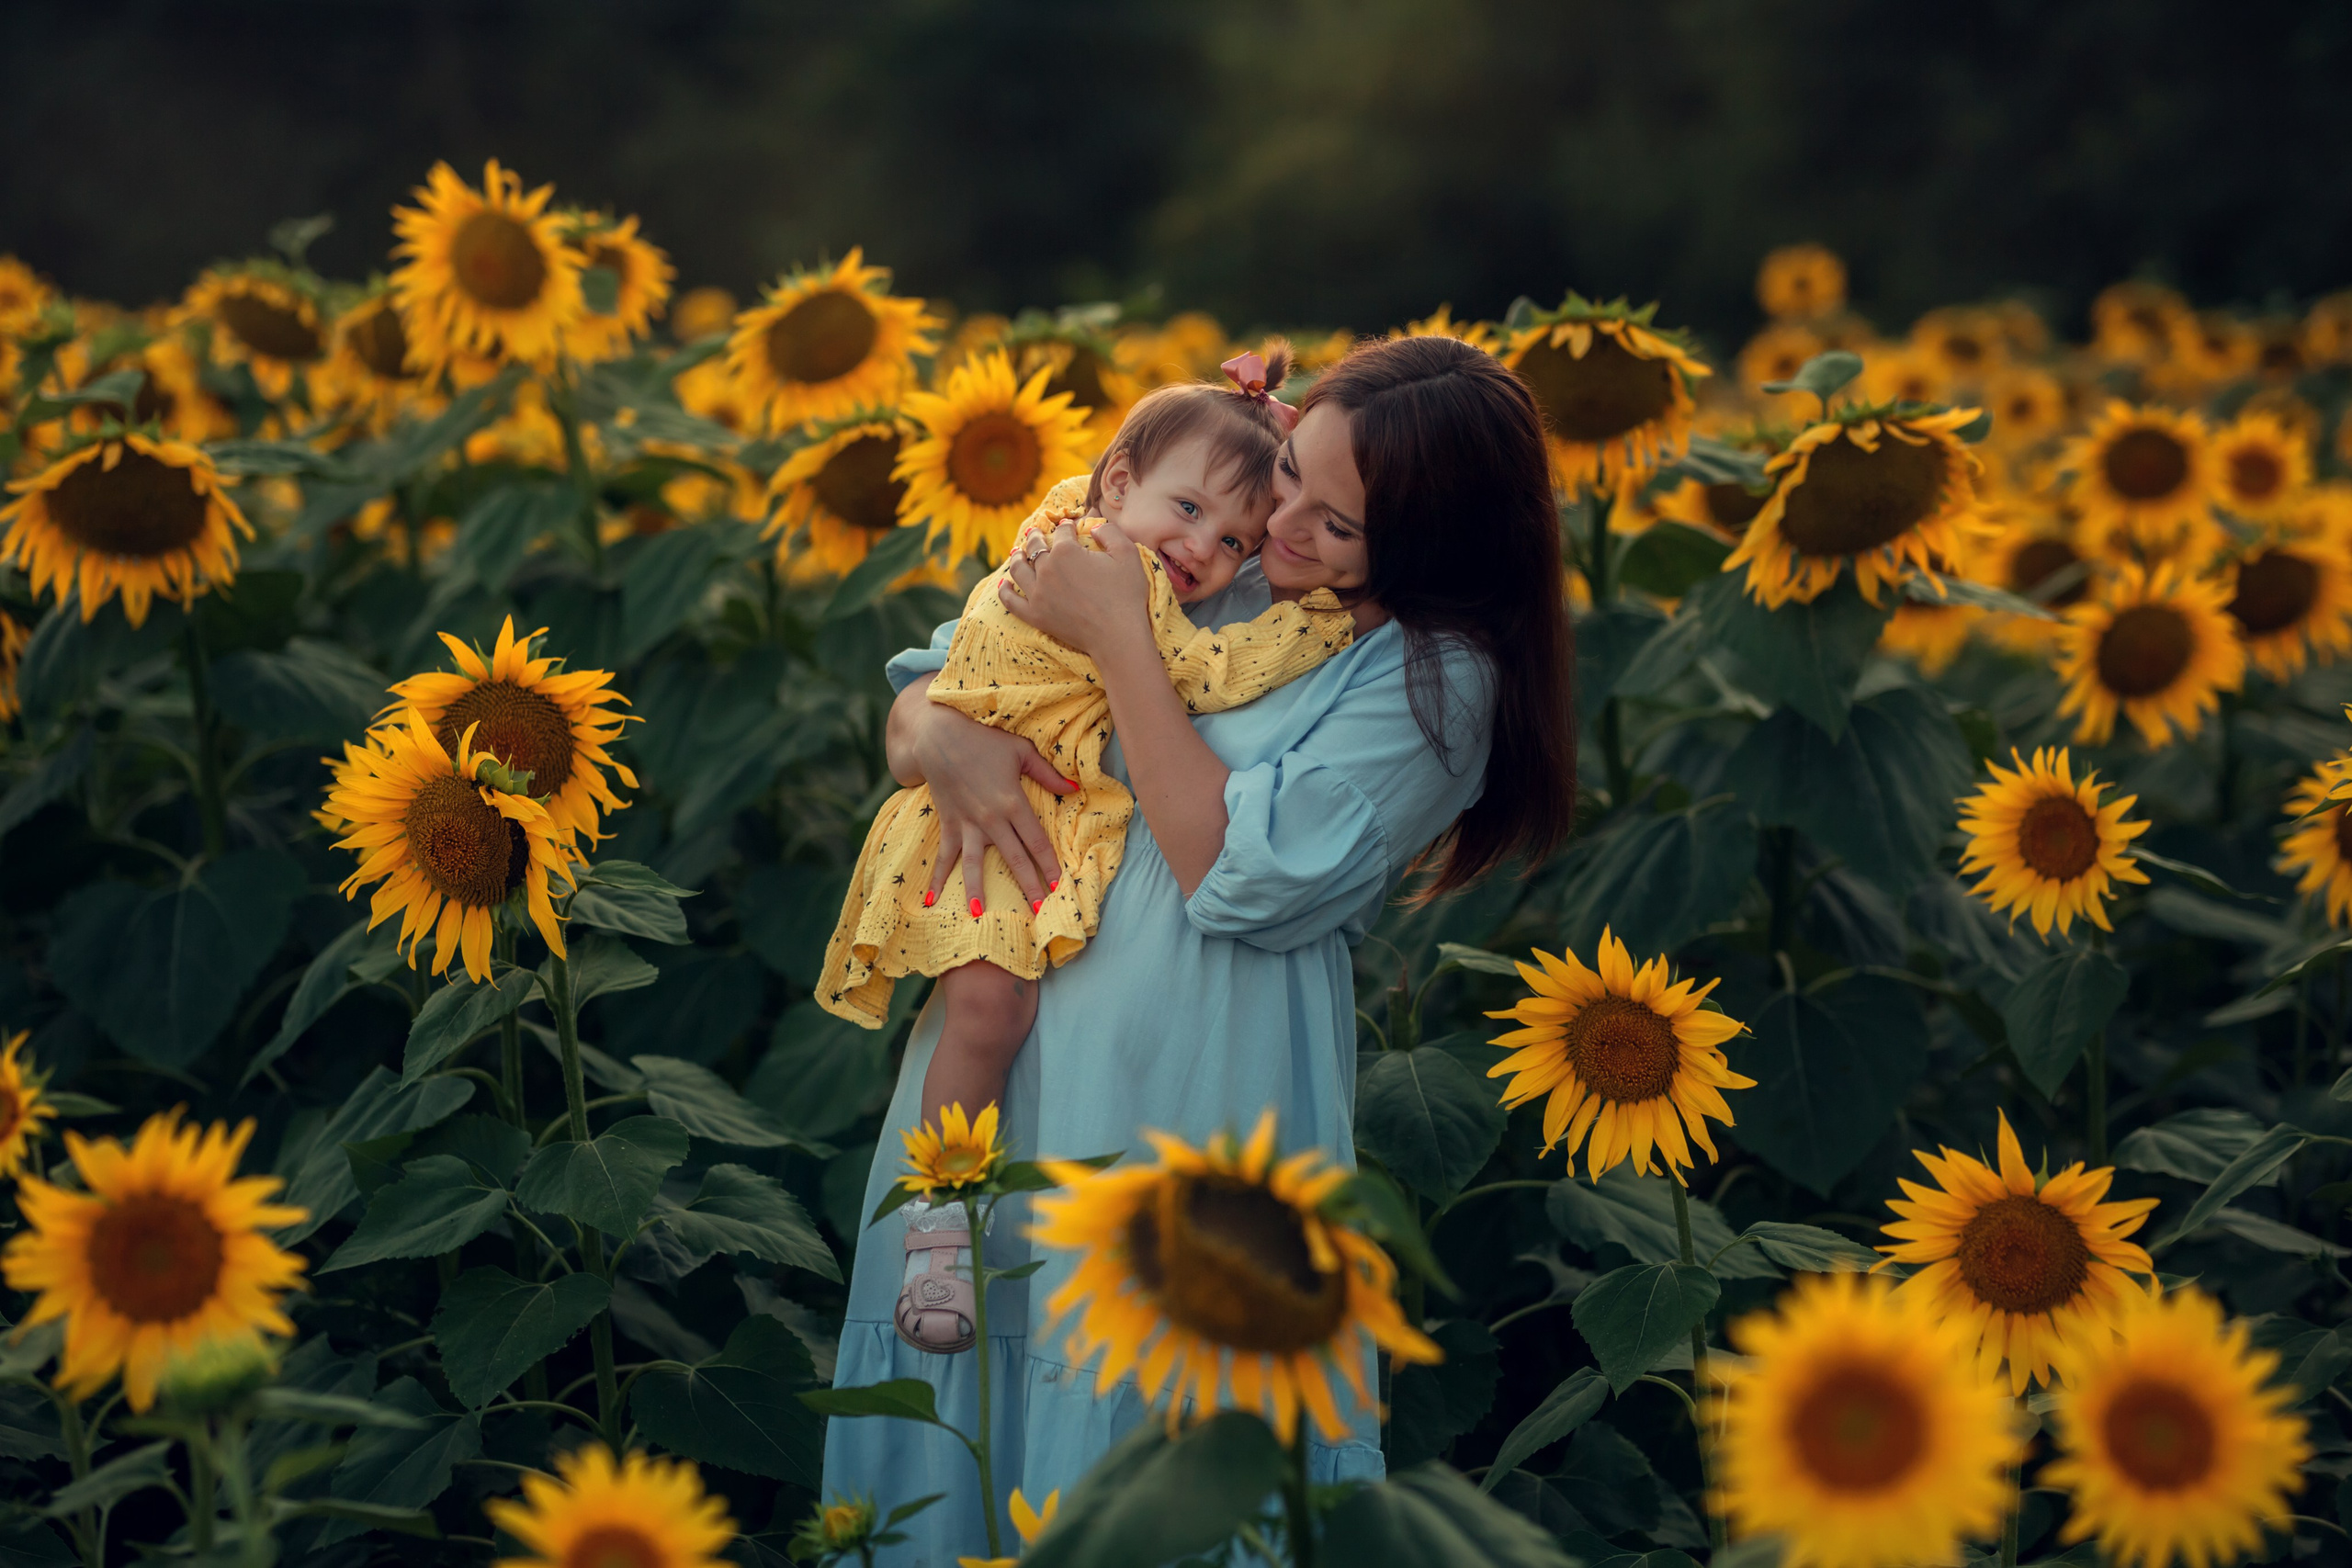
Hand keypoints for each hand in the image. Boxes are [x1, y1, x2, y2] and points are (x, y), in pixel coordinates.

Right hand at [898, 695, 1072, 909]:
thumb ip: (1047, 774)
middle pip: (1013, 858)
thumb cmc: (983, 740)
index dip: (1048, 864)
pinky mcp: (948, 823)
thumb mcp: (1021, 751)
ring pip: (975, 863)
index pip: (1036, 841)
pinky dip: (937, 877)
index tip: (1058, 885)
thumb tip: (1074, 788)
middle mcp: (990, 819)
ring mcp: (967, 824)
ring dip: (977, 889)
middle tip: (1038, 911)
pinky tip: (930, 899)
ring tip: (979, 914)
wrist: (938, 736)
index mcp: (1013, 803)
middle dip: (1027, 885)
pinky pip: (943, 855)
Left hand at [998, 519, 1154, 659]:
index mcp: (1066, 551)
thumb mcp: (1127, 554)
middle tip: (1035, 532)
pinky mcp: (1035, 615)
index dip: (1066, 526)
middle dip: (1036, 536)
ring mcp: (1037, 594)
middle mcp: (1046, 569)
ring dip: (1017, 557)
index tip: (1069, 526)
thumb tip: (1093, 527)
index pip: (1062, 532)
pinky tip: (1004, 584)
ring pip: (1018, 569)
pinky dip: (1005, 591)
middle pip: (1035, 547)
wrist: (1117, 636)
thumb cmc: (1126, 595)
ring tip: (1017, 553)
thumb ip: (1109, 532)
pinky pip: (1011, 601)